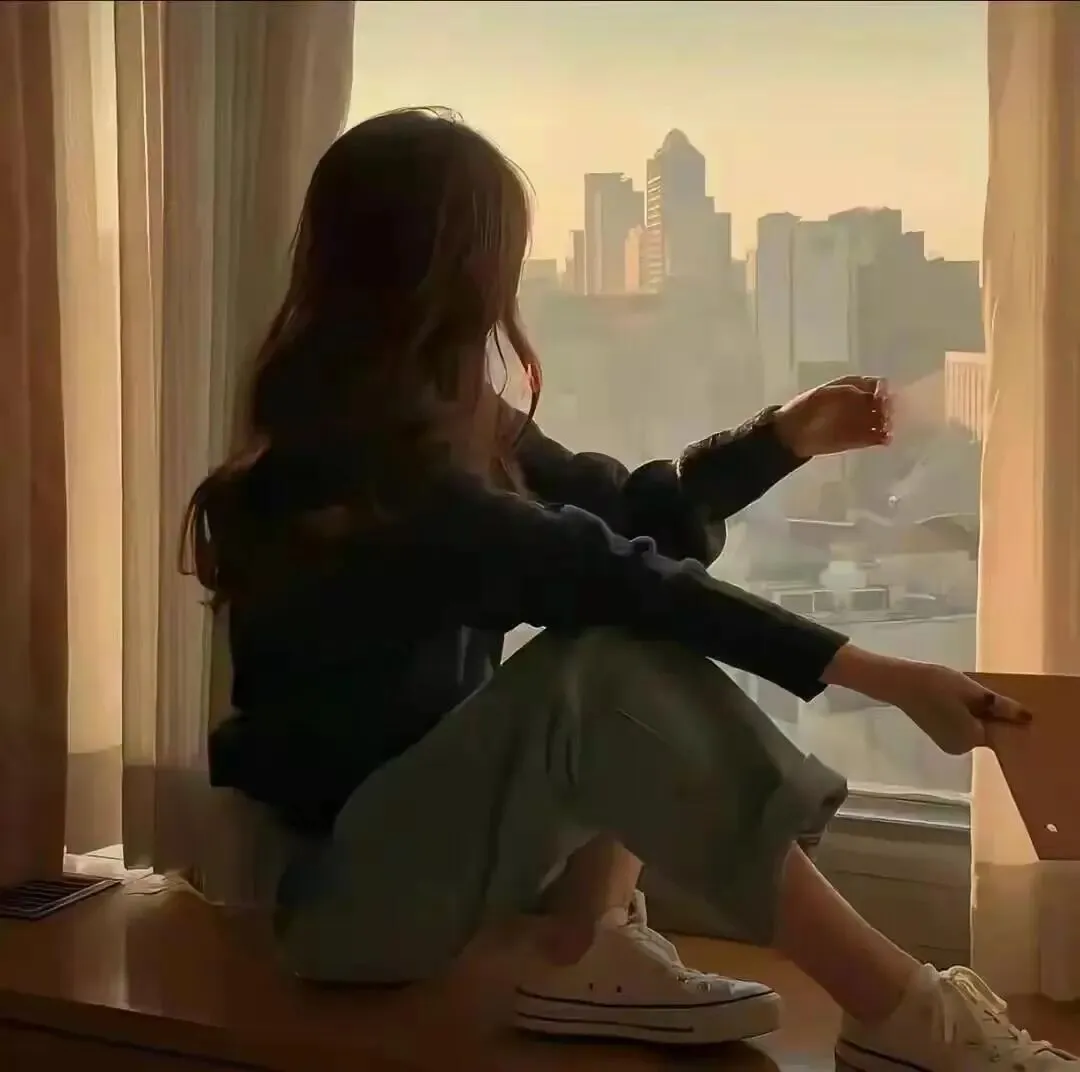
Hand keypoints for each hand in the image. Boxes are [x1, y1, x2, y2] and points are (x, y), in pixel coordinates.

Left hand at [774, 376, 890, 459]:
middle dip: (891, 408)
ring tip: (889, 429)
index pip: (878, 385)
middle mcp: (861, 403)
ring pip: (883, 421)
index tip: (886, 397)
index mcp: (853, 387)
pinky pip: (876, 438)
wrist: (790, 434)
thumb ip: (846, 392)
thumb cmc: (805, 409)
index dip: (885, 390)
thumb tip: (871, 394)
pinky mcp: (858, 440)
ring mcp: (861, 422)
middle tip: (890, 415)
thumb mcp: (823, 394)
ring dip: (889, 424)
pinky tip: (885, 439)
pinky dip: (883, 438)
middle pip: (884, 403)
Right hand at [822, 645, 1030, 754]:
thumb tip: (1027, 718)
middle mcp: (961, 747)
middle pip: (988, 732)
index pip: (1001, 733)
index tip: (1010, 704)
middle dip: (992, 715)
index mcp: (971, 739)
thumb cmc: (936, 684)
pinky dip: (965, 715)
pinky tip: (958, 698)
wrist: (899, 681)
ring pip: (974, 728)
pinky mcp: (938, 734)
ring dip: (978, 713)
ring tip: (970, 692)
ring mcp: (948, 742)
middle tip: (987, 692)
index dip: (1008, 719)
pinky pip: (962, 726)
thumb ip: (1000, 706)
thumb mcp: (973, 691)